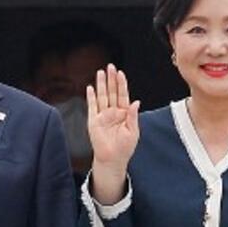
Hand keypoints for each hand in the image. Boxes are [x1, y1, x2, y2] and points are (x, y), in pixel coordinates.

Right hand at [86, 64, 139, 203]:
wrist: (112, 159)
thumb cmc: (124, 148)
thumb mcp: (133, 131)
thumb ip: (133, 116)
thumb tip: (136, 102)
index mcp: (124, 114)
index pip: (123, 95)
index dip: (122, 84)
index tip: (121, 74)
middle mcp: (113, 112)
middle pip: (112, 92)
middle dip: (111, 79)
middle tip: (111, 67)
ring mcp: (103, 115)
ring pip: (102, 96)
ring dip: (101, 84)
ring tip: (101, 72)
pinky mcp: (93, 121)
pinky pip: (92, 106)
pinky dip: (91, 97)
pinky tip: (91, 88)